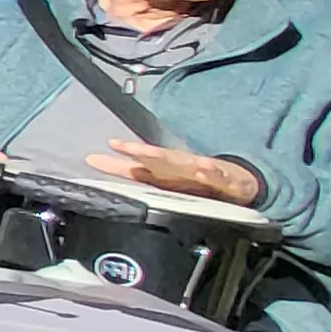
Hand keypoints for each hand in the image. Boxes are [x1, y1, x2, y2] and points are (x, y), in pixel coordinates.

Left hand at [90, 138, 263, 206]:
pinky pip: (217, 175)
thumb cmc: (194, 181)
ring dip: (171, 158)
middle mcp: (179, 169)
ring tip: (156, 154)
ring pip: (184, 163)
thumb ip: (132, 176)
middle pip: (157, 160)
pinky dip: (210, 171)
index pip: (134, 168)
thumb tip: (97, 168)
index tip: (92, 159)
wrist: (238, 184)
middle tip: (122, 147)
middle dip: (140, 153)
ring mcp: (201, 172)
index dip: (114, 164)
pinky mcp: (224, 179)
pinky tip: (203, 168)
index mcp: (164, 173)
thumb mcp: (164, 181)